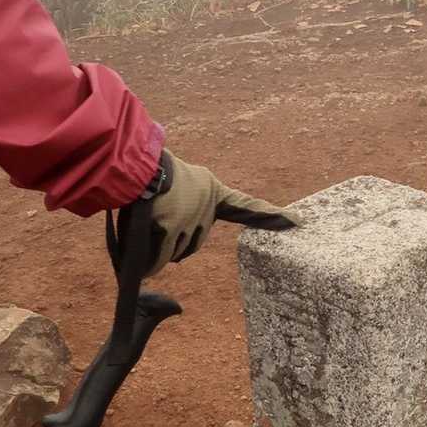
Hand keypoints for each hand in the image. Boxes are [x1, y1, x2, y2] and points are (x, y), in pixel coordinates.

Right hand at [146, 150, 296, 272]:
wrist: (129, 163)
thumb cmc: (145, 176)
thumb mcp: (175, 191)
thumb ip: (182, 217)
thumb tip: (164, 258)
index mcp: (212, 191)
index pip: (247, 207)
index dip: (271, 216)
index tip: (298, 221)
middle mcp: (206, 205)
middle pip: (194, 243)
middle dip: (174, 242)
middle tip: (156, 219)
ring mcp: (189, 217)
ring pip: (176, 253)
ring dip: (158, 247)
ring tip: (143, 220)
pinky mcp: (169, 227)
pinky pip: (158, 260)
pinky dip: (148, 262)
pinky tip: (139, 249)